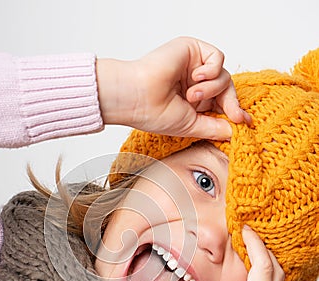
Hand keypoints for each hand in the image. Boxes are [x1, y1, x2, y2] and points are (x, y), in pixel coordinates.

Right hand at [96, 36, 250, 139]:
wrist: (137, 98)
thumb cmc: (154, 113)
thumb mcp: (192, 126)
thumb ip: (215, 127)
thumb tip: (237, 129)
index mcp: (192, 102)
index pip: (221, 104)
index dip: (233, 111)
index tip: (244, 122)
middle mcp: (194, 83)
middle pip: (226, 89)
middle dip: (230, 103)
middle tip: (233, 116)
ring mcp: (193, 66)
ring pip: (223, 75)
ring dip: (212, 89)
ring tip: (190, 96)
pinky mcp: (192, 49)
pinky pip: (217, 59)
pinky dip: (212, 71)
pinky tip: (195, 78)